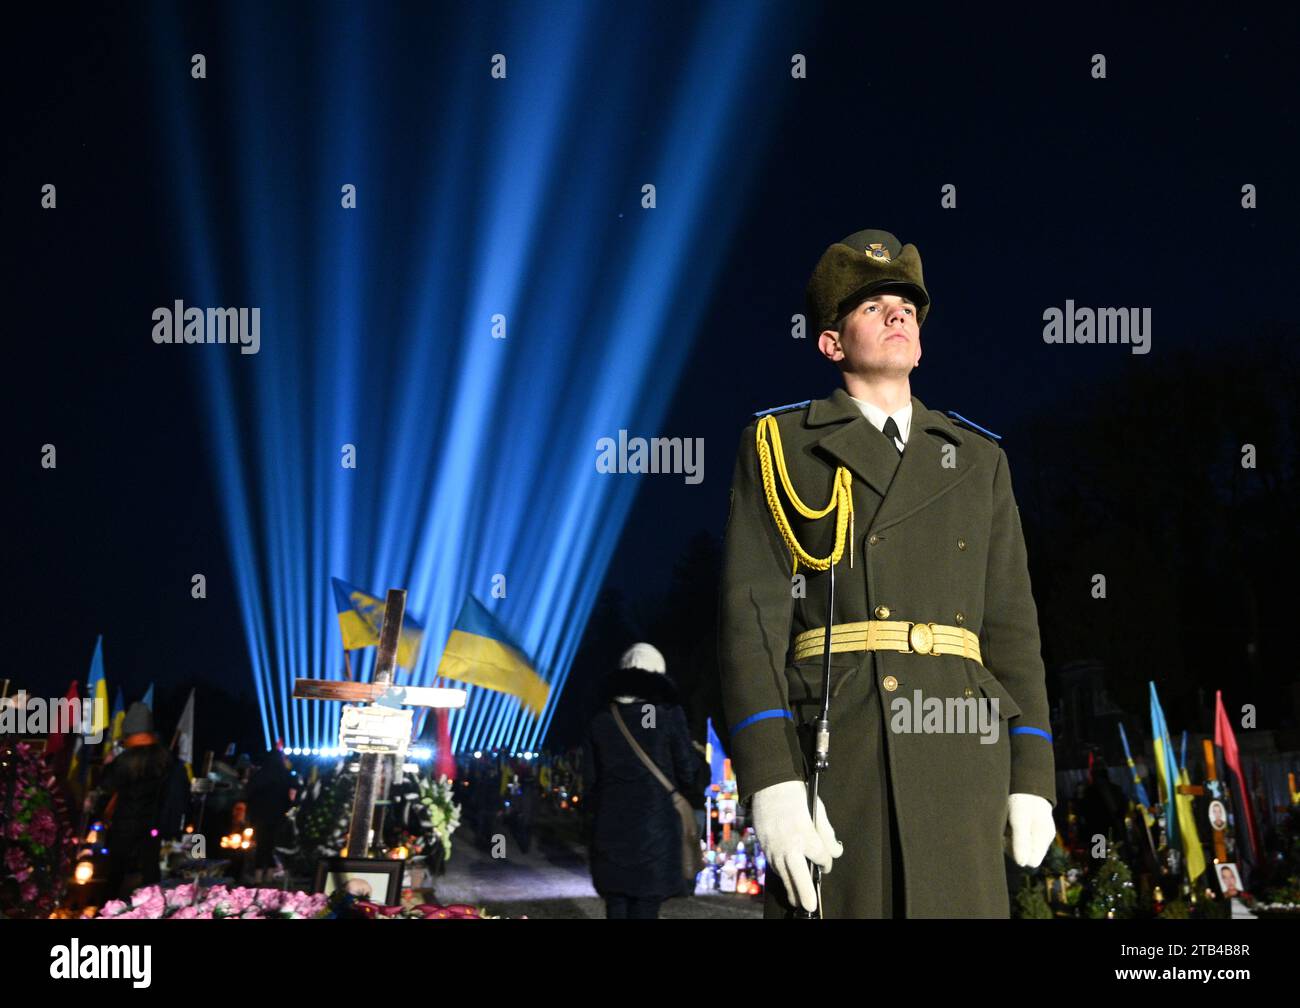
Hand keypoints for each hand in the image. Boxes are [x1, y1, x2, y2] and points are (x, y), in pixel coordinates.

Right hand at [750, 780, 842, 911]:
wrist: (768, 785)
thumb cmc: (795, 795)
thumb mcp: (818, 810)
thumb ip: (826, 833)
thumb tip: (835, 851)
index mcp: (805, 834)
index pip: (821, 857)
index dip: (827, 862)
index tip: (827, 863)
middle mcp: (788, 844)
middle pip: (798, 876)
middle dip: (805, 892)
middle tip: (810, 906)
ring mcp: (774, 847)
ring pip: (783, 874)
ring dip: (791, 888)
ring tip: (798, 900)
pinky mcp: (765, 846)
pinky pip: (774, 865)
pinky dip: (781, 873)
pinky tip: (787, 877)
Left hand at [1007, 792, 1054, 866]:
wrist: (1024, 781)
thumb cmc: (1021, 800)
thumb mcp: (1019, 819)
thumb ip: (1021, 841)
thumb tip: (1022, 864)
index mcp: (1043, 836)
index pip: (1032, 861)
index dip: (1018, 855)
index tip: (1007, 841)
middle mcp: (1042, 837)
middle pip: (1025, 855)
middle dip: (1012, 847)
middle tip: (1004, 831)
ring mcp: (1037, 832)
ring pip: (1020, 847)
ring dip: (1009, 840)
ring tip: (1005, 825)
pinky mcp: (1029, 827)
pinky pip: (1019, 838)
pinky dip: (1010, 833)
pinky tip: (1006, 823)